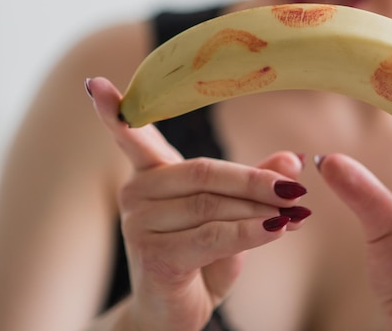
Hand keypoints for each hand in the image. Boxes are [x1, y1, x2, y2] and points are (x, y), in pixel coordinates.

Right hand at [87, 77, 309, 330]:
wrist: (176, 315)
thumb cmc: (201, 256)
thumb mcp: (228, 213)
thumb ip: (253, 184)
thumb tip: (292, 159)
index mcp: (150, 173)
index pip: (133, 136)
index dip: (112, 110)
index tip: (95, 83)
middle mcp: (137, 192)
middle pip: (203, 172)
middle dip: (254, 181)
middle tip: (296, 189)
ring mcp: (140, 224)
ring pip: (212, 206)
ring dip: (260, 210)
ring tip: (296, 212)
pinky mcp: (154, 254)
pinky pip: (212, 235)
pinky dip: (250, 232)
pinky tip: (278, 229)